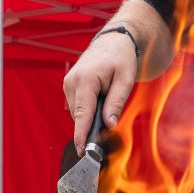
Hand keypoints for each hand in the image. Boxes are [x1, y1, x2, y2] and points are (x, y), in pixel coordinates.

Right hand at [62, 29, 136, 153]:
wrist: (113, 42)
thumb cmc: (121, 58)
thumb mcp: (125, 80)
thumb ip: (116, 103)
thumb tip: (109, 124)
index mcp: (86, 80)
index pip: (82, 114)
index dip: (82, 135)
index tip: (82, 150)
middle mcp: (72, 82)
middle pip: (80, 116)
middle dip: (93, 123)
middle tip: (111, 121)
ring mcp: (68, 83)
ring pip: (78, 112)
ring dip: (91, 114)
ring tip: (107, 100)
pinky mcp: (69, 86)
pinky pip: (77, 106)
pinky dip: (88, 108)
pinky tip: (99, 100)